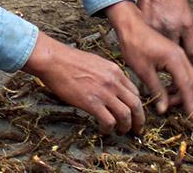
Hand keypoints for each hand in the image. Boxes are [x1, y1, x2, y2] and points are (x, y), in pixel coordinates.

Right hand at [22, 31, 144, 134]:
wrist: (54, 60)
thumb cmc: (69, 60)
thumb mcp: (96, 62)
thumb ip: (107, 74)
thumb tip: (109, 86)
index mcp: (115, 71)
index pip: (135, 92)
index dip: (136, 105)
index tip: (133, 113)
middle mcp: (113, 82)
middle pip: (136, 105)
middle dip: (139, 120)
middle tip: (136, 129)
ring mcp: (104, 93)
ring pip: (126, 115)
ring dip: (126, 127)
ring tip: (120, 132)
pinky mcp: (91, 103)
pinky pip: (108, 121)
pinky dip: (108, 129)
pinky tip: (104, 130)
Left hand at [106, 0, 192, 116]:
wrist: (130, 26)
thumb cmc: (134, 46)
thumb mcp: (144, 71)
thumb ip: (157, 91)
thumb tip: (164, 109)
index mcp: (175, 60)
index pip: (187, 86)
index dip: (190, 103)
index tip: (191, 118)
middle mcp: (181, 56)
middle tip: (188, 115)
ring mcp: (179, 54)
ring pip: (191, 77)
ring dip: (186, 92)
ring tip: (173, 104)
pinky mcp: (174, 54)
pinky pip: (183, 72)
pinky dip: (180, 84)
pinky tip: (169, 92)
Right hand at [131, 0, 192, 61]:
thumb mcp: (185, 10)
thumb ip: (186, 29)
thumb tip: (186, 45)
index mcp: (186, 24)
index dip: (192, 60)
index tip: (189, 62)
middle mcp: (172, 28)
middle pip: (177, 55)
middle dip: (176, 59)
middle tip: (174, 58)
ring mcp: (156, 28)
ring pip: (161, 51)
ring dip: (161, 53)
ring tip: (160, 50)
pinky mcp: (143, 26)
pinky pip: (148, 41)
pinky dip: (149, 44)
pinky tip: (148, 40)